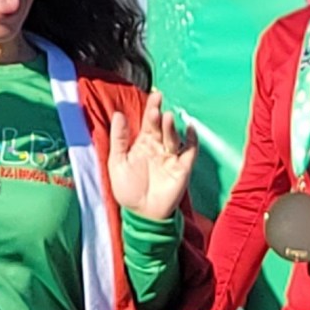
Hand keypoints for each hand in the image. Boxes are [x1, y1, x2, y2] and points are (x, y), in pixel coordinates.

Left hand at [108, 92, 197, 219]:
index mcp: (143, 144)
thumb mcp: (117, 162)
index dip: (151, 108)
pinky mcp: (182, 168)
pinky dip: (193, 141)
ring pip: (173, 137)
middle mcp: (158, 147)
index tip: (154, 95)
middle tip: (157, 105)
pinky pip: (190, 152)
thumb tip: (118, 114)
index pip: (148, 122)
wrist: (141, 214)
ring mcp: (171, 157)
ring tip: (166, 118)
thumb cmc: (127, 189)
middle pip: (161, 127)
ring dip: (171, 128)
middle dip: (159, 115)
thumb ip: (118, 139)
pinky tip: (190, 130)